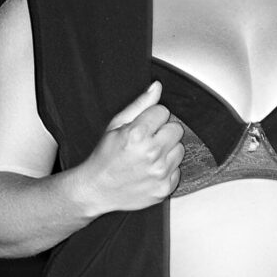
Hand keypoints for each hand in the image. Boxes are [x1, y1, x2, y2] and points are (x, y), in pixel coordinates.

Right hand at [76, 82, 183, 213]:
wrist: (96, 189)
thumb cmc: (105, 156)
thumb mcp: (116, 125)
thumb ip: (140, 104)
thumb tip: (157, 87)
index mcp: (138, 134)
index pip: (163, 111)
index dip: (152, 117)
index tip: (142, 127)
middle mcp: (151, 153)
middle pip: (176, 129)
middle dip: (163, 132)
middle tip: (147, 141)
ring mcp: (160, 173)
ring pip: (180, 149)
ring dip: (167, 151)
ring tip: (148, 156)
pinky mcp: (165, 188)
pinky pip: (177, 170)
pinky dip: (167, 170)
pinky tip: (150, 171)